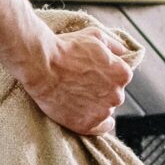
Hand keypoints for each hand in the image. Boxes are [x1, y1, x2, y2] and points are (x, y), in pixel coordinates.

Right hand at [18, 24, 133, 135]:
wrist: (40, 64)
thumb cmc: (66, 48)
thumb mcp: (95, 36)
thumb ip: (115, 45)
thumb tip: (124, 52)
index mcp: (123, 74)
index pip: (120, 78)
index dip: (106, 75)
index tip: (93, 74)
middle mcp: (116, 95)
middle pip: (113, 95)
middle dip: (101, 90)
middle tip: (82, 84)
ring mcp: (101, 112)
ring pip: (104, 111)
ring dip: (95, 105)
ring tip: (76, 96)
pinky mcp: (86, 125)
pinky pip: (98, 129)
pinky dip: (95, 124)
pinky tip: (87, 117)